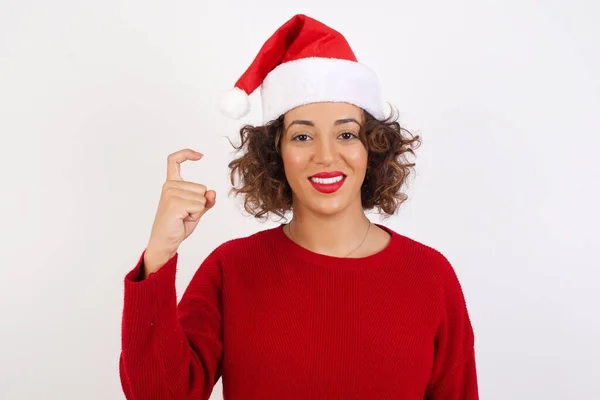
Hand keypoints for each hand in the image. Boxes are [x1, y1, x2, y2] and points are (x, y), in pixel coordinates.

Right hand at [143, 149, 215, 275]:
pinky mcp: (174, 203)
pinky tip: (182, 219)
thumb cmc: (178, 226)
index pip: (174, 161)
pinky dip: (196, 215)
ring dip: (197, 210)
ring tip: (183, 217)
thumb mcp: (196, 210)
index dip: (187, 154)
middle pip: (202, 188)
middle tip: (185, 214)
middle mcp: (169, 186)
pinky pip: (199, 205)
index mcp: (171, 184)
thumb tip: (212, 192)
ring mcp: (170, 194)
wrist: (166, 242)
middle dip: (199, 204)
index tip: (200, 156)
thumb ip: (205, 200)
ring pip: (201, 197)